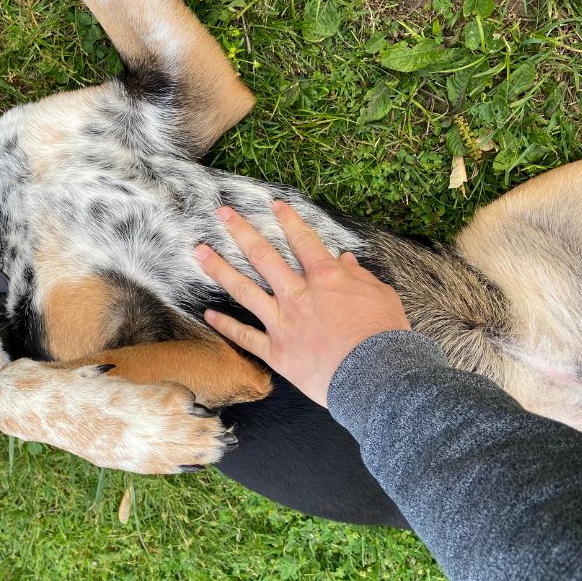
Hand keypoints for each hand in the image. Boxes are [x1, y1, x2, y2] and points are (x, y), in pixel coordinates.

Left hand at [194, 201, 410, 407]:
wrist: (374, 376)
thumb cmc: (383, 336)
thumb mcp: (380, 296)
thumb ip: (359, 276)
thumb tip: (346, 259)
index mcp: (325, 278)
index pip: (303, 240)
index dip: (288, 219)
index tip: (273, 204)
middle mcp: (297, 295)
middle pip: (263, 256)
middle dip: (241, 231)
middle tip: (222, 213)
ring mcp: (282, 323)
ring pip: (244, 290)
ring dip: (220, 269)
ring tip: (199, 252)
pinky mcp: (276, 352)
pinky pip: (245, 336)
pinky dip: (226, 325)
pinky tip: (208, 314)